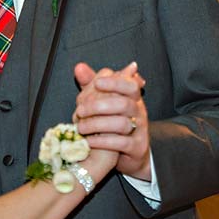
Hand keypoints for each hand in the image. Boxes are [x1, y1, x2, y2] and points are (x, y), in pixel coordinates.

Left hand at [73, 61, 150, 180]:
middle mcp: (139, 111)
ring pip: (122, 123)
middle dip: (98, 106)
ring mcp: (140, 129)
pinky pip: (121, 143)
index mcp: (133, 97)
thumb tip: (79, 67)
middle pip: (123, 104)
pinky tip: (89, 141)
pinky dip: (103, 142)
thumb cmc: (114, 122)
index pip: (130, 85)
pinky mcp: (137, 147)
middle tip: (79, 110)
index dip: (115, 82)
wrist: (132, 151)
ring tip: (80, 127)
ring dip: (97, 124)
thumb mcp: (104, 101)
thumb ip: (92, 85)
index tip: (97, 83)